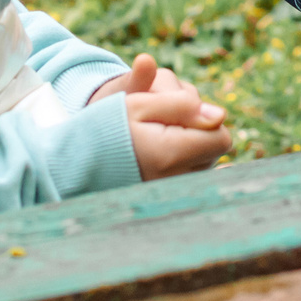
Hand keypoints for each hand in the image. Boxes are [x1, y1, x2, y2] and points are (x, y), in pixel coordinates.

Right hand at [91, 54, 231, 179]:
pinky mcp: (168, 197)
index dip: (205, 119)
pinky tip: (160, 151)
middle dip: (198, 129)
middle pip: (214, 148)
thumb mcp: (141, 103)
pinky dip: (181, 159)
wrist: (79, 158)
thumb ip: (183, 104)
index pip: (220, 136)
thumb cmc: (109, 125)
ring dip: (189, 143)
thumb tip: (220, 116)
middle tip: (161, 123)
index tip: (178, 113)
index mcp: (170, 155)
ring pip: (205, 160)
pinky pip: (193, 173)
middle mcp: (175, 180)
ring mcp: (172, 192)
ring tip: (154, 136)